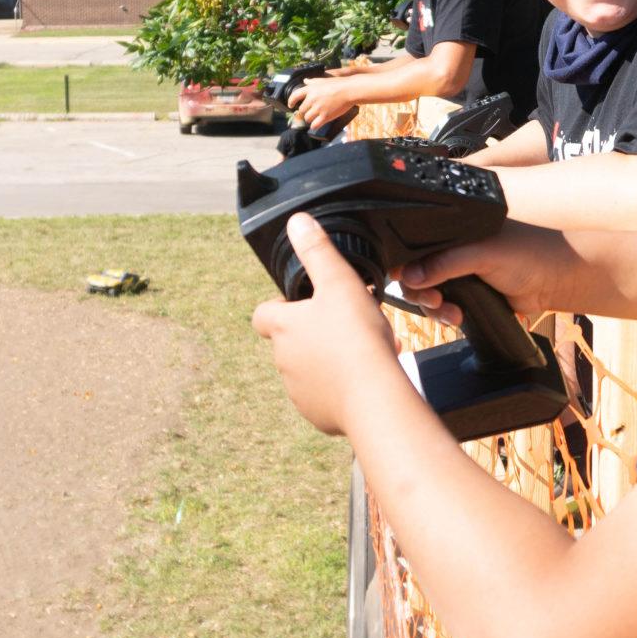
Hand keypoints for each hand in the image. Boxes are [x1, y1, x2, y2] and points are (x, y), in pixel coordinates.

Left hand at [250, 214, 404, 434]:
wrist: (374, 397)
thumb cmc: (356, 338)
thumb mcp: (340, 283)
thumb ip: (317, 251)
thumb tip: (297, 222)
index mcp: (282, 328)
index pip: (263, 313)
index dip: (280, 305)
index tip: (306, 302)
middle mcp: (282, 361)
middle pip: (289, 341)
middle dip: (313, 332)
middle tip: (345, 324)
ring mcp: (297, 391)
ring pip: (309, 369)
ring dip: (327, 360)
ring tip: (361, 351)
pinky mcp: (317, 415)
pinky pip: (324, 397)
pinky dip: (338, 388)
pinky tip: (364, 377)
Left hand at [287, 76, 357, 129]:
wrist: (350, 90)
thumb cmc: (338, 84)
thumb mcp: (323, 80)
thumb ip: (313, 81)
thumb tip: (305, 81)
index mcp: (310, 89)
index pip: (295, 96)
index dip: (291, 101)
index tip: (290, 105)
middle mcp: (312, 99)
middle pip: (301, 110)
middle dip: (304, 112)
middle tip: (309, 113)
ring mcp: (318, 108)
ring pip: (307, 118)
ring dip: (310, 119)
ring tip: (314, 118)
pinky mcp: (325, 116)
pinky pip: (314, 125)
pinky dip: (314, 126)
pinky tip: (316, 125)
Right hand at [397, 221, 570, 324]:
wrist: (554, 281)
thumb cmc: (527, 252)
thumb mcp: (482, 253)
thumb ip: (446, 262)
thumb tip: (410, 276)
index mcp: (452, 229)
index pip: (415, 243)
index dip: (405, 263)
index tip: (408, 279)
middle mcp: (451, 248)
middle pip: (414, 271)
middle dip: (418, 290)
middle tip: (433, 298)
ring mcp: (457, 272)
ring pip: (425, 292)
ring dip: (431, 306)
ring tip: (449, 311)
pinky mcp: (466, 293)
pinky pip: (441, 306)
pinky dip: (443, 314)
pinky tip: (456, 316)